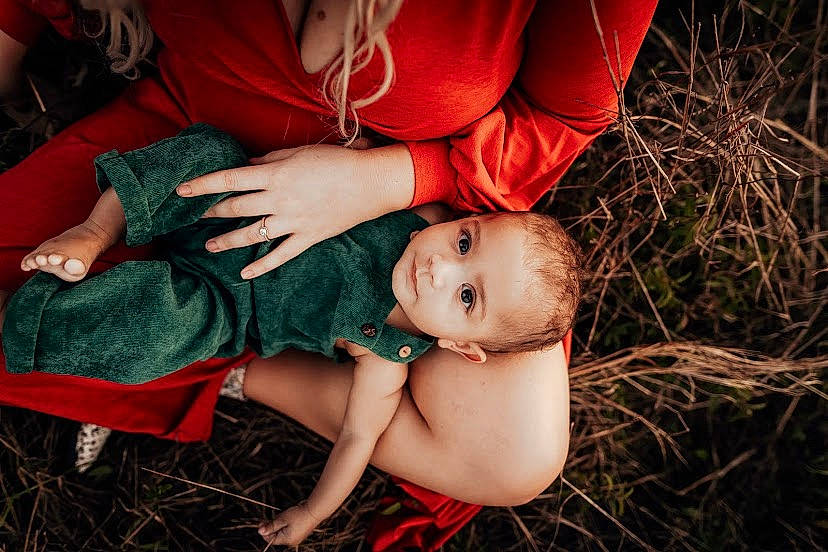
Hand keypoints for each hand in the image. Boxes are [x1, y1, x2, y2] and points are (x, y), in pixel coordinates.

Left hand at [177, 143, 414, 278]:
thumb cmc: (337, 162)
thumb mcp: (300, 152)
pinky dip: (262, 266)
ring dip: (228, 241)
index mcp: (276, 174)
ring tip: (210, 246)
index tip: (182, 190)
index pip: (230, 179)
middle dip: (211, 212)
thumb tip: (246, 164)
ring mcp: (293, 222)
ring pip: (253, 235)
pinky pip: (281, 255)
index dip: (203, 185)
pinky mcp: (308, 237)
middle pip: (236, 208)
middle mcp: (280, 200)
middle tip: (193, 218)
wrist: (371, 183)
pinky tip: (245, 273)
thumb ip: (270, 159)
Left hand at [258, 503, 321, 546]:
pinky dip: (285, 526)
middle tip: (268, 519)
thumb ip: (271, 526)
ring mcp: (296, 538)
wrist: (314, 511)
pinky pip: (288, 532)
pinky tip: (287, 518)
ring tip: (281, 516)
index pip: (270, 539)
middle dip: (272, 528)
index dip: (265, 531)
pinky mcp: (300, 534)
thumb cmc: (298, 514)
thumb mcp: (282, 519)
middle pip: (276, 537)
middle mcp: (291, 542)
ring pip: (282, 533)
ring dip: (278, 526)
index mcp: (286, 540)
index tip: (261, 523)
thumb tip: (260, 532)